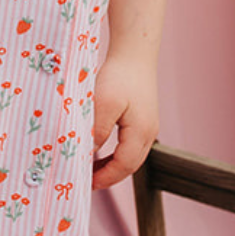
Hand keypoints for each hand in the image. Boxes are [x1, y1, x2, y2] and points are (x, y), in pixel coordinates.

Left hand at [90, 51, 159, 190]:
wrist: (135, 52)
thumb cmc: (119, 75)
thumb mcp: (103, 104)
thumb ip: (96, 131)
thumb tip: (88, 154)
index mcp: (141, 132)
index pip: (123, 166)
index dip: (104, 178)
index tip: (85, 183)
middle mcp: (149, 133)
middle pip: (130, 166)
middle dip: (109, 176)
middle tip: (85, 180)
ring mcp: (149, 126)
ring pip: (131, 157)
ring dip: (112, 166)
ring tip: (91, 169)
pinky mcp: (144, 118)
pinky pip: (131, 145)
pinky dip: (116, 154)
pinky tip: (101, 151)